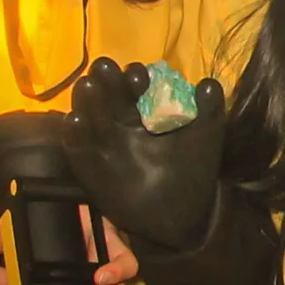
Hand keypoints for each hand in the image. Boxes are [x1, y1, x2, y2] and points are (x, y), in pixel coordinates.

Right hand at [67, 59, 230, 253]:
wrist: (184, 215)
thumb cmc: (193, 169)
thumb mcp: (206, 138)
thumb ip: (210, 110)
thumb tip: (208, 83)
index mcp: (147, 110)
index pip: (135, 85)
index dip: (135, 77)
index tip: (141, 76)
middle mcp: (120, 122)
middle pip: (106, 92)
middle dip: (106, 78)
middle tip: (106, 69)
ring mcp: (103, 143)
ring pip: (87, 113)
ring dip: (86, 98)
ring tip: (88, 86)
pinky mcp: (89, 167)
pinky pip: (77, 147)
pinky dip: (74, 133)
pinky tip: (75, 120)